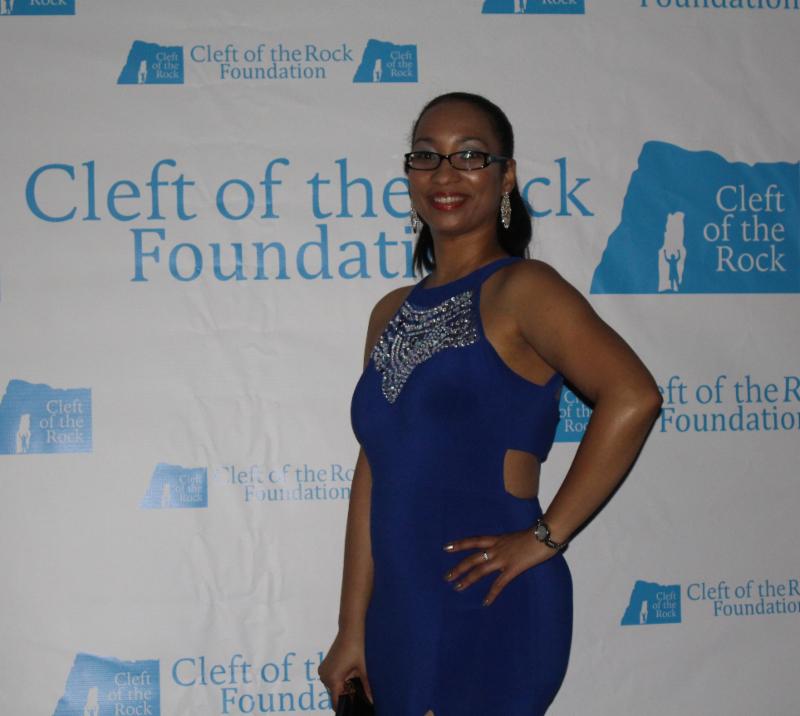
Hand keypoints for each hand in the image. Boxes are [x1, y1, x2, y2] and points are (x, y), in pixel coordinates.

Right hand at [317, 630, 373, 711]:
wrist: (351, 628)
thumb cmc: (358, 646)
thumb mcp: (364, 669)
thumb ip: (367, 688)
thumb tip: (371, 702)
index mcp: (332, 679)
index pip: (337, 702)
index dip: (347, 707)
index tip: (356, 708)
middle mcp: (324, 676)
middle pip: (336, 695)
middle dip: (348, 694)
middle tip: (361, 691)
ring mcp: (323, 670)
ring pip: (335, 687)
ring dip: (345, 686)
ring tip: (357, 677)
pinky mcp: (325, 665)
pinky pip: (333, 679)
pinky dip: (342, 679)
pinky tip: (352, 672)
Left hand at [443, 528, 559, 606]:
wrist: (545, 534)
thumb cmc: (537, 534)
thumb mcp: (518, 535)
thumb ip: (511, 542)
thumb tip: (512, 546)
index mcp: (498, 539)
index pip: (474, 541)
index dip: (459, 544)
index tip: (446, 547)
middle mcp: (497, 548)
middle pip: (472, 558)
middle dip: (458, 568)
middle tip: (446, 577)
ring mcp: (503, 559)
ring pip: (480, 570)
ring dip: (468, 580)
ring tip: (458, 587)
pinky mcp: (513, 569)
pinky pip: (499, 584)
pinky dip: (491, 594)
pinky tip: (485, 602)